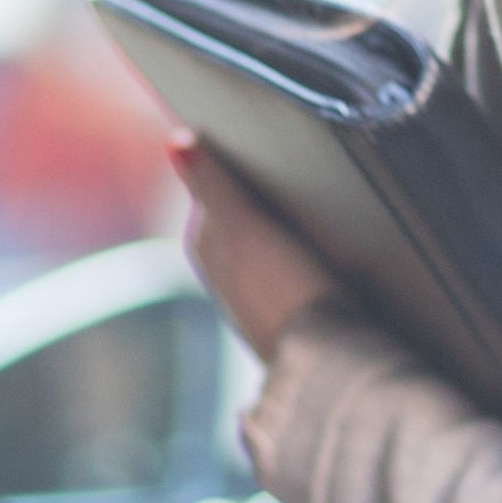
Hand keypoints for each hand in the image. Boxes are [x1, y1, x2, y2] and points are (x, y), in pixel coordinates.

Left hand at [171, 141, 341, 354]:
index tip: (268, 139)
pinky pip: (287, 266)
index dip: (239, 160)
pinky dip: (299, 251)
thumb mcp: (245, 226)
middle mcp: (221, 270)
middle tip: (298, 165)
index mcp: (206, 242)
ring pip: (264, 240)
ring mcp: (253, 294)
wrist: (326, 363)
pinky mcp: (285, 313)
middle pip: (239, 212)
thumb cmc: (284, 291)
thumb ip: (211, 183)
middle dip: (260, 190)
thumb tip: (176, 141)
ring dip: (283, 222)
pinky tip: (325, 251)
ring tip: (316, 206)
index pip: (214, 185)